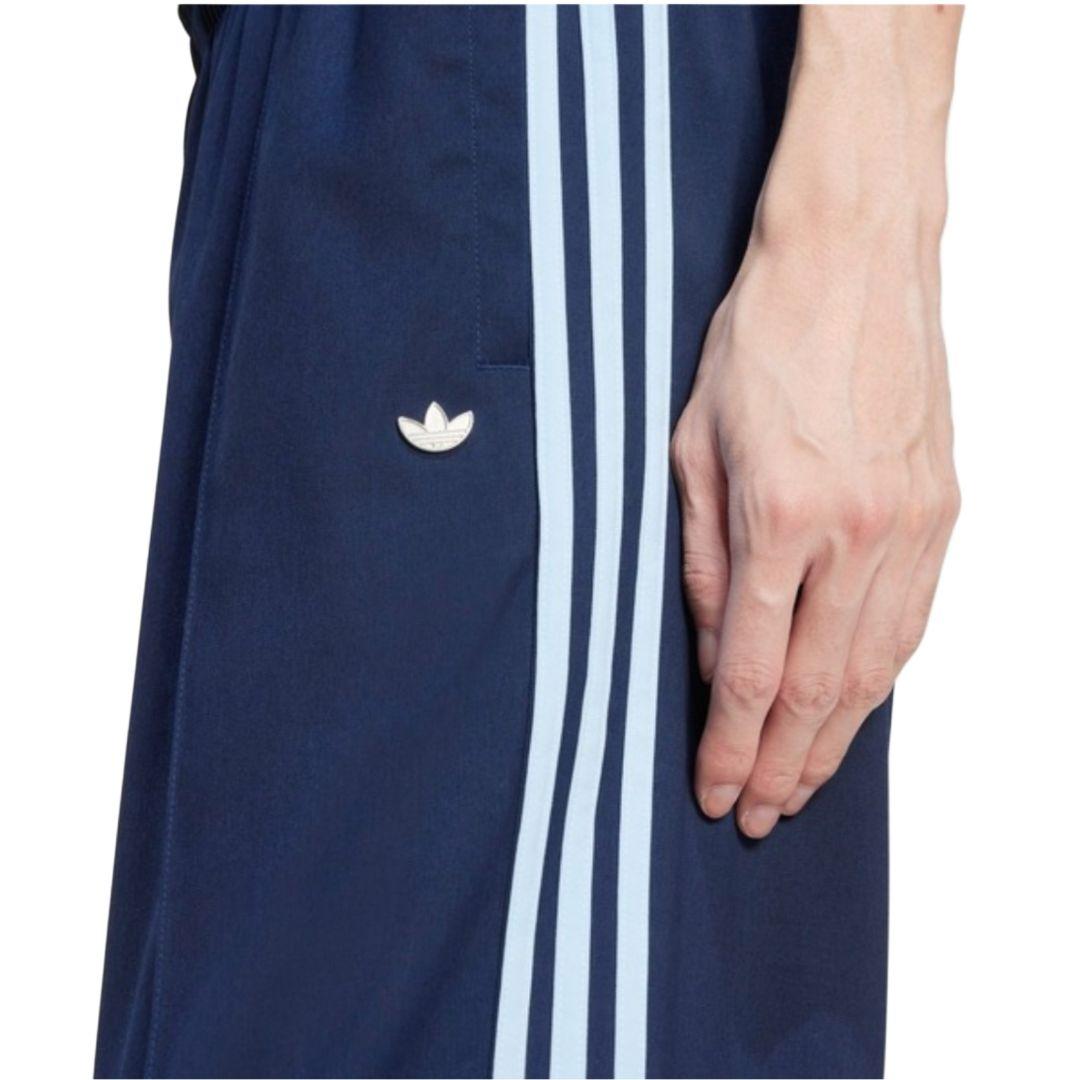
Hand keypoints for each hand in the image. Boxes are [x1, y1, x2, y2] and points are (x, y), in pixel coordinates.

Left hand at [672, 220, 959, 838]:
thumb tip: (706, 649)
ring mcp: (912, 524)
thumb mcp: (693, 445)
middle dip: (782, 764)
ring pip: (875, 668)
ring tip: (803, 787)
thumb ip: (699, 557)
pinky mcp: (945, 510)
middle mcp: (856, 532)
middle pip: (816, 688)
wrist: (853, 258)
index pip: (749, 667)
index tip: (716, 793)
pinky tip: (855, 711)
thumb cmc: (760, 341)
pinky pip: (913, 620)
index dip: (730, 744)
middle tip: (758, 816)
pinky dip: (881, 680)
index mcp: (778, 514)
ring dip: (836, 739)